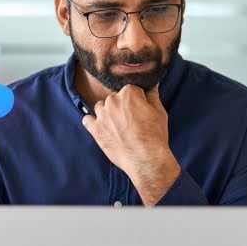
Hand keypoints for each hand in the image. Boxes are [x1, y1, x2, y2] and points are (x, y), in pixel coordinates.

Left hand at [82, 84, 180, 206]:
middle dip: (121, 107)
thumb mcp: (159, 112)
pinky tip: (102, 128)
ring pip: (100, 107)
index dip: (136, 100)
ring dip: (107, 113)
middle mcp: (112, 100)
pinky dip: (93, 123)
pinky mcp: (95, 130)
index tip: (140, 109)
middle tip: (131, 120)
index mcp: (129, 92)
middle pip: (114, 98)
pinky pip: (87, 120)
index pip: (130, 89)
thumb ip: (153, 95)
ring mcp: (102, 115)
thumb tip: (152, 86)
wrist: (146, 159)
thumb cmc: (155, 136)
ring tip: (118, 126)